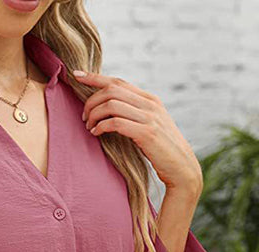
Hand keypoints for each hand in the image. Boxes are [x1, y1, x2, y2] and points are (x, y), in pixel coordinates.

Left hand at [74, 70, 202, 198]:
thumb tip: (110, 109)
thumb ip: (134, 114)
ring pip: (112, 104)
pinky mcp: (147, 133)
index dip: (95, 77)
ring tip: (89, 126)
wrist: (181, 167)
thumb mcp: (149, 125)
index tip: (77, 75)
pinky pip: (116, 123)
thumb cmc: (161, 150)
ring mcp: (149, 118)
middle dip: (91, 101)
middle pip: (111, 90)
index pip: (118, 82)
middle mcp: (150, 104)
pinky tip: (96, 133)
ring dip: (94, 114)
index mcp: (150, 99)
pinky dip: (101, 126)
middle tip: (84, 117)